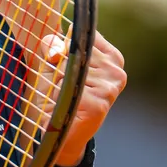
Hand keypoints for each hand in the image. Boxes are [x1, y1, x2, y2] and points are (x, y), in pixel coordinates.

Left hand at [40, 31, 124, 166]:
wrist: (57, 133)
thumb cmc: (55, 95)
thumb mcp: (50, 64)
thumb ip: (51, 45)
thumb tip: (57, 50)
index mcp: (110, 55)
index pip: (83, 33)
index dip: (64, 45)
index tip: (58, 60)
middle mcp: (115, 67)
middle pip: (76, 49)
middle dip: (60, 64)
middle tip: (61, 85)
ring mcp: (111, 85)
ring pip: (72, 66)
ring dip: (59, 80)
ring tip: (64, 95)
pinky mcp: (101, 101)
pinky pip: (71, 84)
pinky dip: (60, 93)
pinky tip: (66, 104)